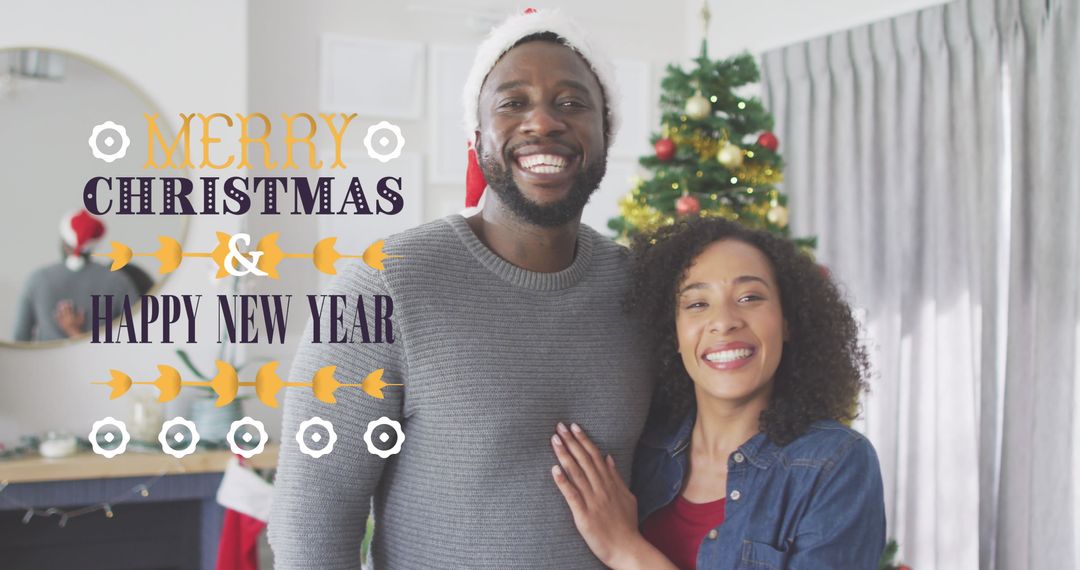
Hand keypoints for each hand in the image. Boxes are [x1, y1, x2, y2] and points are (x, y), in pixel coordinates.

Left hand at [54, 300, 85, 337]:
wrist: (73, 332)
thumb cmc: (78, 326)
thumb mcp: (81, 319)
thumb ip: (81, 313)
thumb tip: (82, 308)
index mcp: (72, 316)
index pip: (70, 308)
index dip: (69, 304)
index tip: (69, 301)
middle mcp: (66, 317)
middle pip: (64, 310)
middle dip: (63, 305)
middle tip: (62, 301)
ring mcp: (63, 320)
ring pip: (60, 313)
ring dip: (59, 308)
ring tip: (58, 304)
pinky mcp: (60, 323)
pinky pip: (57, 318)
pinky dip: (55, 315)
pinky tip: (54, 312)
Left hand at [550, 422, 648, 568]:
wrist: (628, 549)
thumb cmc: (627, 525)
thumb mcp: (627, 496)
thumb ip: (617, 477)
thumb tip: (609, 457)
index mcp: (611, 483)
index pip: (595, 456)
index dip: (584, 440)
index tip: (574, 426)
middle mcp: (602, 488)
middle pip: (584, 460)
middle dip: (571, 442)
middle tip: (559, 426)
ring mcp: (593, 501)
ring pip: (577, 473)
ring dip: (565, 455)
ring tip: (554, 440)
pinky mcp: (584, 515)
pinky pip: (572, 495)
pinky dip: (563, 482)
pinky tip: (554, 469)